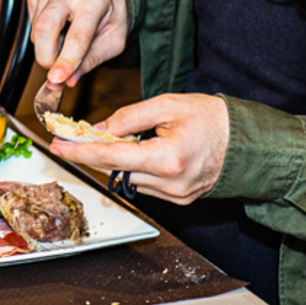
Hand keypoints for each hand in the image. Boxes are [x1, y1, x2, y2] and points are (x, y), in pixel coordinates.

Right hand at [26, 0, 129, 91]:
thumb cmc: (111, 13)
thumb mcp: (113, 40)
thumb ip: (91, 60)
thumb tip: (69, 79)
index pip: (77, 35)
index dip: (66, 60)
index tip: (57, 78)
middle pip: (45, 28)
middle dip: (46, 56)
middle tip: (57, 71)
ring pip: (36, 29)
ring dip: (47, 45)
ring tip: (66, 40)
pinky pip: (31, 23)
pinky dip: (42, 34)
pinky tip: (58, 27)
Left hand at [51, 93, 229, 204]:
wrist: (247, 142)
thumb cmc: (213, 119)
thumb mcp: (168, 105)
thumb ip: (130, 117)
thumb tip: (99, 129)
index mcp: (168, 158)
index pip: (111, 157)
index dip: (80, 152)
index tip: (58, 147)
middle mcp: (172, 182)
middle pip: (116, 170)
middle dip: (94, 154)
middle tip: (73, 139)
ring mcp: (177, 194)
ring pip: (129, 179)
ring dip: (117, 162)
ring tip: (117, 141)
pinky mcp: (180, 199)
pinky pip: (145, 185)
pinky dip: (136, 169)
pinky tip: (141, 153)